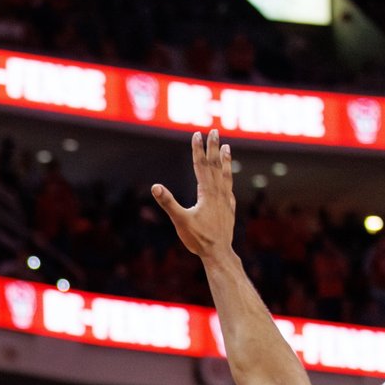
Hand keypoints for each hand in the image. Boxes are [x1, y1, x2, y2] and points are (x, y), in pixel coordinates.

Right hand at [151, 130, 235, 258]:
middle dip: (213, 148)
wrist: (219, 253)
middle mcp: (218, 192)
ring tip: (227, 147)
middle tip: (214, 131)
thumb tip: (156, 187)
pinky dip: (229, 179)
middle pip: (215, 165)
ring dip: (225, 160)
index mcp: (206, 192)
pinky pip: (229, 188)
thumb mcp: (180, 220)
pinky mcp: (229, 209)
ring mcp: (225, 200)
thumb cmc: (199, 238)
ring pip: (225, 175)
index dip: (198, 149)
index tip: (197, 135)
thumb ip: (168, 202)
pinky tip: (228, 179)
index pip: (201, 166)